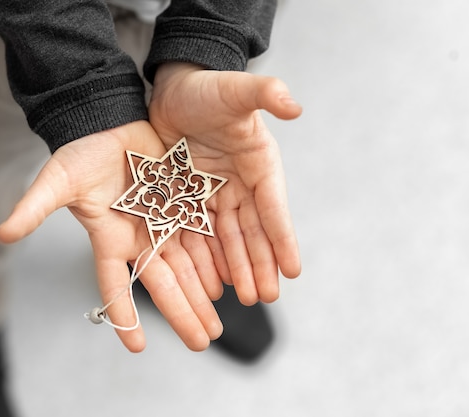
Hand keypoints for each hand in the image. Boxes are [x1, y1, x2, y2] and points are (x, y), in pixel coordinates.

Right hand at [0, 121, 221, 351]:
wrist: (110, 122)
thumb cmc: (80, 152)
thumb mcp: (58, 180)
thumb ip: (35, 208)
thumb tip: (2, 233)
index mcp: (110, 239)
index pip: (116, 286)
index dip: (124, 316)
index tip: (137, 347)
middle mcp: (140, 237)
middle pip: (164, 283)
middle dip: (182, 314)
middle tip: (202, 343)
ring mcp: (164, 222)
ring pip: (188, 266)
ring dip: (202, 297)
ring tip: (217, 327)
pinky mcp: (184, 203)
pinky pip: (203, 236)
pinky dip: (215, 260)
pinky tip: (229, 283)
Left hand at [149, 63, 302, 305]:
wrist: (174, 90)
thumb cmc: (207, 88)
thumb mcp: (235, 89)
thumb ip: (264, 92)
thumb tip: (293, 106)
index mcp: (259, 164)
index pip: (273, 207)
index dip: (282, 239)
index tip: (293, 270)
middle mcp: (241, 185)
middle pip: (252, 232)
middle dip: (260, 265)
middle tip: (265, 296)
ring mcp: (215, 195)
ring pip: (227, 240)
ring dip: (236, 268)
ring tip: (243, 297)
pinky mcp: (190, 199)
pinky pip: (199, 234)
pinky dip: (207, 258)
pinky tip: (212, 281)